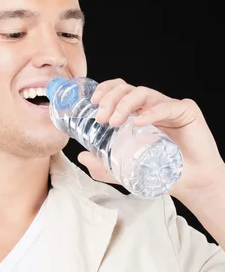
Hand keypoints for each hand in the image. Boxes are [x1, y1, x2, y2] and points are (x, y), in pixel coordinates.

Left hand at [77, 78, 223, 200]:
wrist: (190, 182)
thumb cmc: (162, 172)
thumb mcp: (124, 171)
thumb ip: (102, 165)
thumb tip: (81, 157)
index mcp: (137, 113)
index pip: (119, 92)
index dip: (105, 90)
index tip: (93, 103)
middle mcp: (151, 106)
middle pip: (126, 89)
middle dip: (109, 98)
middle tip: (100, 117)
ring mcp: (167, 107)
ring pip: (142, 92)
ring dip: (123, 104)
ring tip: (113, 121)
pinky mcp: (185, 111)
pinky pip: (166, 107)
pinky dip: (150, 113)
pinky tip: (138, 123)